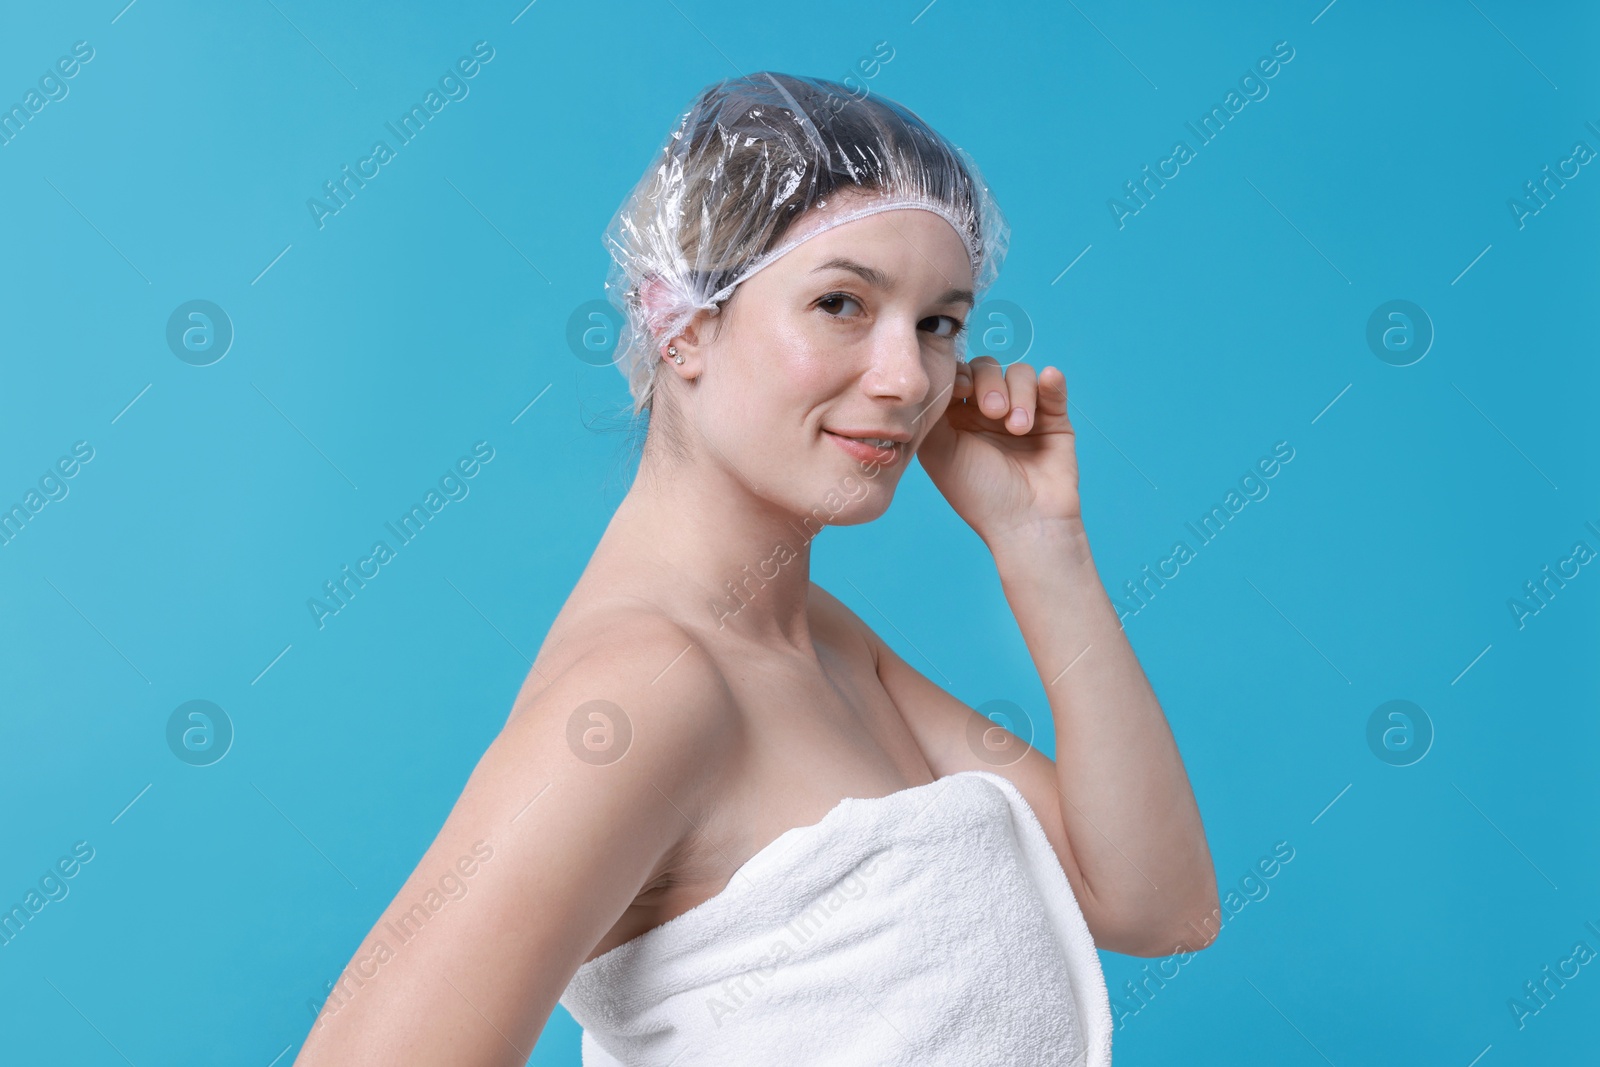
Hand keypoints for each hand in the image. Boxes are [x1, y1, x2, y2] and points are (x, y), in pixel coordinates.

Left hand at [915, 356, 1082, 544]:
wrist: (1025, 522)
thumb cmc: (978, 493)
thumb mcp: (939, 452)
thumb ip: (933, 411)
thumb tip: (937, 376)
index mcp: (957, 418)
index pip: (957, 376)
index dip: (958, 373)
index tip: (961, 389)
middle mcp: (988, 412)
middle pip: (987, 368)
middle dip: (989, 384)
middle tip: (993, 413)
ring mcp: (1022, 412)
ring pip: (1020, 374)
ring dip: (1019, 394)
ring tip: (1019, 429)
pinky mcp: (1053, 417)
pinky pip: (1051, 384)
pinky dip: (1049, 381)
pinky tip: (1048, 382)